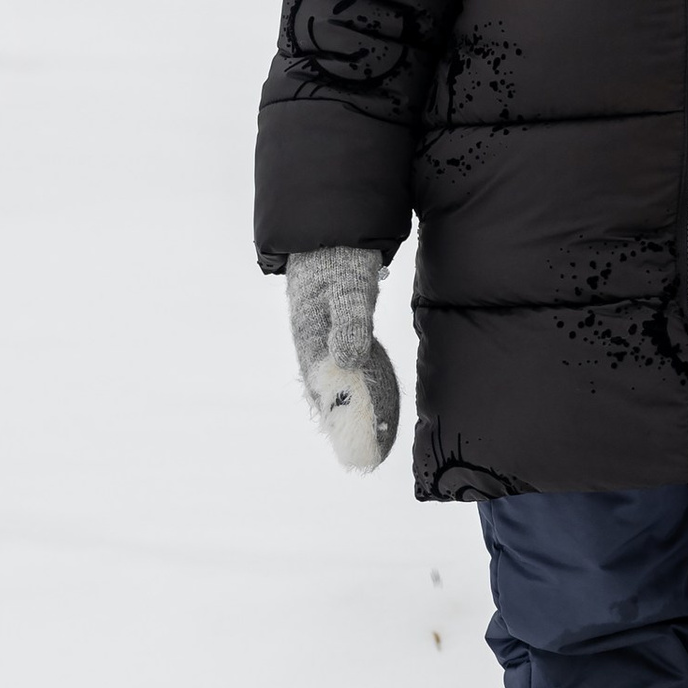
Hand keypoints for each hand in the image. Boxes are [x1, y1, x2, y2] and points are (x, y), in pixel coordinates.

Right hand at [286, 246, 400, 469]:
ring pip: (338, 383)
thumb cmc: (341, 257)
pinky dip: (362, 386)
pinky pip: (350, 367)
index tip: (354, 448)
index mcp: (310, 339)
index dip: (339, 420)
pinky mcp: (339, 331)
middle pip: (329, 394)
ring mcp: (325, 338)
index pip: (323, 391)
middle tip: (368, 457)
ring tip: (375, 439)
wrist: (333, 229)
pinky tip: (377, 400)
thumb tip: (350, 360)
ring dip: (353, 410)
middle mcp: (315, 344)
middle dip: (347, 425)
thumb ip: (350, 319)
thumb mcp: (349, 285)